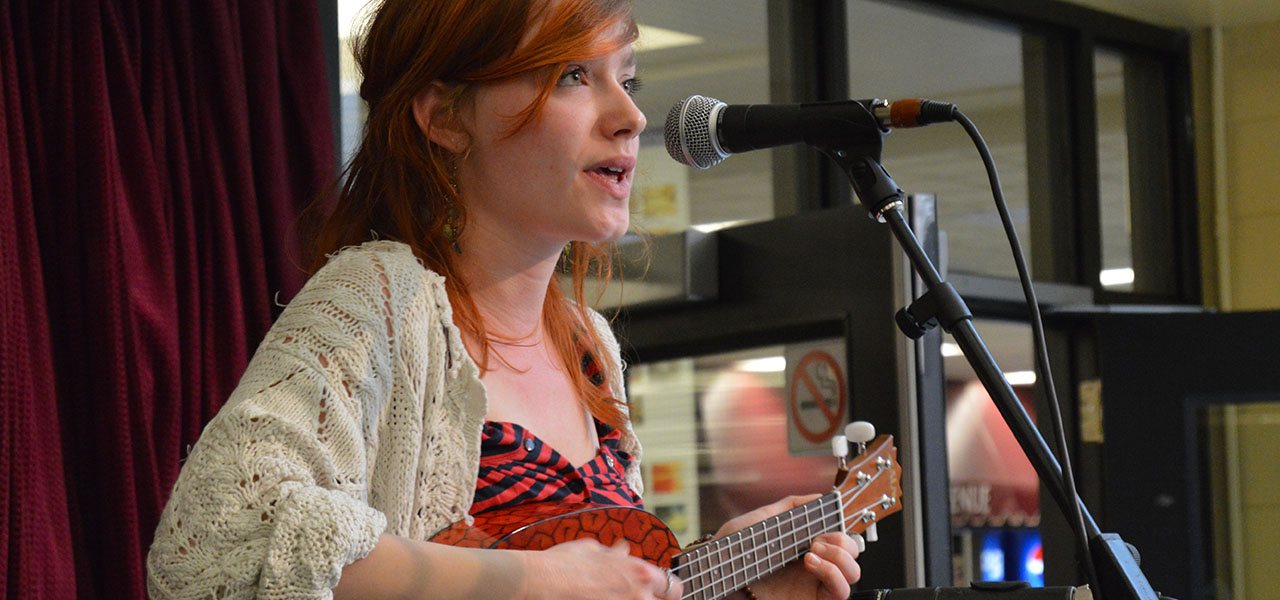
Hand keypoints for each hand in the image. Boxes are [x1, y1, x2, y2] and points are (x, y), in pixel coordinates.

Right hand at [520, 538, 682, 599]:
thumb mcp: (592, 549)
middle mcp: (638, 593)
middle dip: (656, 599)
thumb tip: (623, 550)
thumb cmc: (564, 562)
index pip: (673, 587)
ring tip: (611, 594)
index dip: (667, 590)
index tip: (660, 592)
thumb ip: (614, 554)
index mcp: (639, 572)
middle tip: (639, 596)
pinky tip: (601, 599)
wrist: (541, 580)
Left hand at [716, 494, 862, 599]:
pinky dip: (833, 574)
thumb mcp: (761, 520)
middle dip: (842, 540)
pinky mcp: (812, 599)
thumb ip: (790, 507)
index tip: (833, 517)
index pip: (839, 534)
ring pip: (853, 572)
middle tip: (817, 538)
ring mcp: (814, 583)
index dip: (842, 525)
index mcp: (804, 544)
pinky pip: (841, 592)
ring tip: (811, 551)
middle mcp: (813, 564)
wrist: (717, 573)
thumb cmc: (730, 550)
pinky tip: (811, 563)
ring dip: (840, 556)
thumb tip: (820, 498)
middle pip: (852, 552)